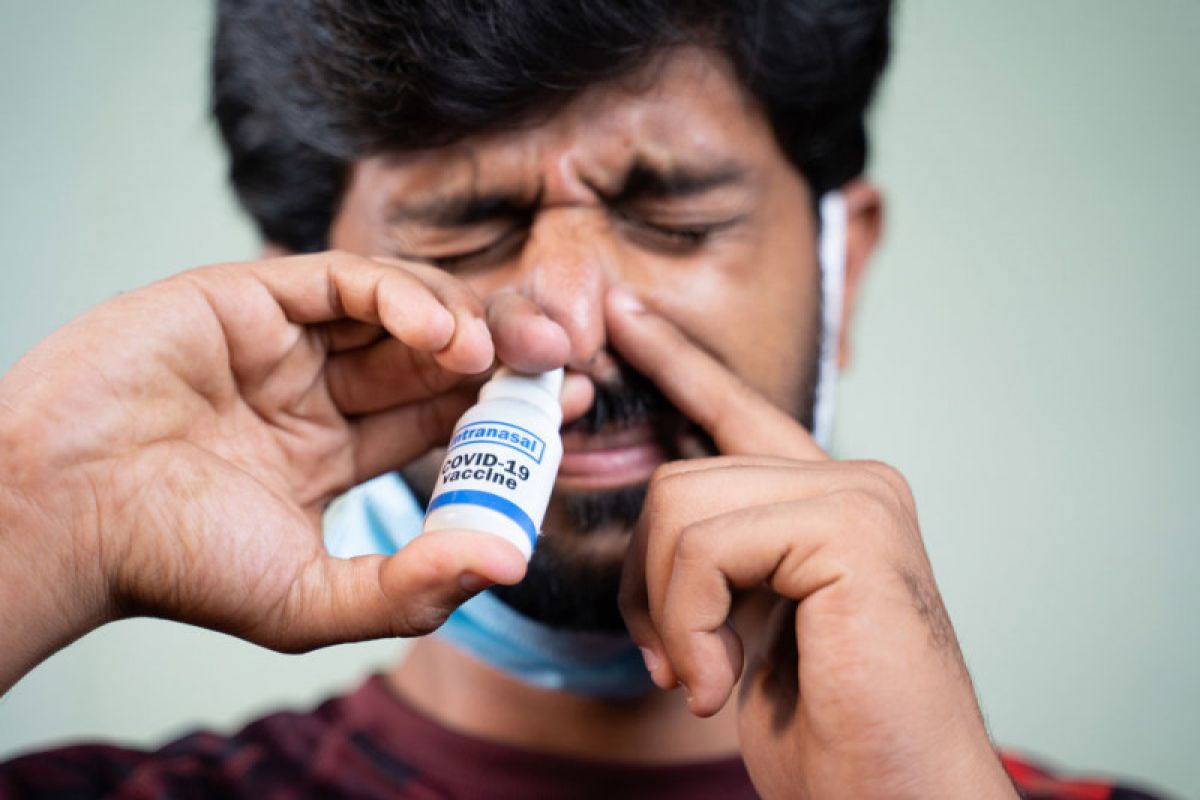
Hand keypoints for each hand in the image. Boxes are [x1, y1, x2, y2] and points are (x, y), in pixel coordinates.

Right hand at [0, 252, 567, 691]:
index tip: (569, 407)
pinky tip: (444, 331)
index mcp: (328, 451)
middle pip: (432, 356)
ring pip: (398, 307)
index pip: (439, 418)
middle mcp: (311, 390)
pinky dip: (402, 294)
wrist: (58, 515)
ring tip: (500, 353)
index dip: (505, 410)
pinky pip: (343, 279)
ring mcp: (281, 340)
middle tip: (563, 359)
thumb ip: (410, 586)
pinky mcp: (246, 296)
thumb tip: (509, 563)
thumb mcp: (309, 599)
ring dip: (461, 320)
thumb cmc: (170, 563)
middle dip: (503, 354)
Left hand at [607, 290, 1015, 798]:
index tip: (621, 314)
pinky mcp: (852, 528)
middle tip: (673, 660)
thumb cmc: (826, 727)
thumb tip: (656, 511)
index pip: (734, 409)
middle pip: (677, 480)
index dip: (673, 360)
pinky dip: (689, 623)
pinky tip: (720, 682)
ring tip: (702, 676)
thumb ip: (716, 554)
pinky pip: (704, 547)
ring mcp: (858, 497)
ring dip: (668, 612)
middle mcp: (851, 481)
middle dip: (646, 582)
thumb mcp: (746, 622)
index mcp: (825, 499)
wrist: (891, 798)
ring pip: (679, 509)